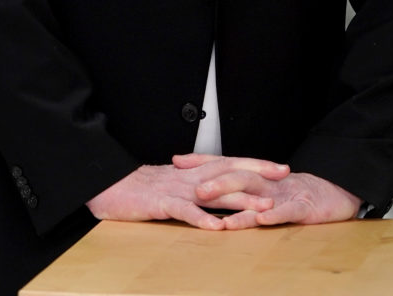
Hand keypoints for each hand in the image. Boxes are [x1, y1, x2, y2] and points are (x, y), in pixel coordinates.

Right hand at [85, 156, 289, 230]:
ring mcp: (177, 190)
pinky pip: (184, 212)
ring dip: (239, 200)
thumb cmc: (140, 189)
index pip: (230, 163)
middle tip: (284, 175)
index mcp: (193, 172)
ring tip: (263, 207)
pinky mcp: (161, 204)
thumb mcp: (174, 185)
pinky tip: (216, 227)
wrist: (109, 184)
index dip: (255, 164)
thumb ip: (196, 187)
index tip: (280, 167)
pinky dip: (201, 218)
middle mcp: (190, 177)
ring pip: (213, 193)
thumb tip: (220, 194)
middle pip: (229, 171)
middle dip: (257, 173)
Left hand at [175, 153, 361, 228]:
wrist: (335, 194)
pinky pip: (286, 212)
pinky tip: (260, 218)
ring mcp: (284, 193)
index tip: (176, 161)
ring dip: (235, 197)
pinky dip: (273, 214)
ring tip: (215, 203)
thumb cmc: (296, 194)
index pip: (225, 164)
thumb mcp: (266, 190)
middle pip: (238, 176)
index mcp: (257, 175)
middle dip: (215, 180)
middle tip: (194, 187)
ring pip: (257, 192)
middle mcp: (267, 181)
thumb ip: (240, 188)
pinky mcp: (303, 209)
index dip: (201, 161)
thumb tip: (208, 186)